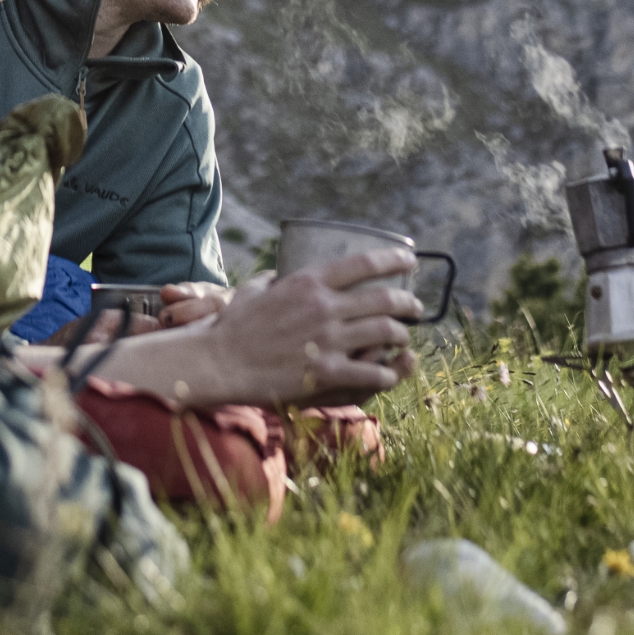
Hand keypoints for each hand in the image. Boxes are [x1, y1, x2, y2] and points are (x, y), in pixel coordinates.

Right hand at [88, 250, 421, 408]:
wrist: (219, 363)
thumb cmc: (232, 327)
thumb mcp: (253, 290)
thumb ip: (274, 280)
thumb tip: (281, 274)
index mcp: (308, 282)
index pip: (365, 263)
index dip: (395, 260)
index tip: (410, 260)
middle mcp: (324, 307)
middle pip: (385, 299)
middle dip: (408, 303)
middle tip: (414, 307)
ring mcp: (327, 340)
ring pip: (386, 332)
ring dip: (402, 335)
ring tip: (404, 337)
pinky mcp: (326, 372)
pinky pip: (372, 372)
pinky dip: (388, 374)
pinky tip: (390, 374)